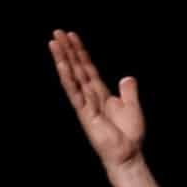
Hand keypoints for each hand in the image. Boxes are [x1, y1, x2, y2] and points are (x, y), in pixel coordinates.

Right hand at [48, 30, 145, 168]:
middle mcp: (89, 96)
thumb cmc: (129, 135)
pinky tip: (62, 63)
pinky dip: (68, 77)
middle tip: (57, 32)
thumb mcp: (132, 107)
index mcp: (100, 93)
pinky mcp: (84, 112)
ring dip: (63, 58)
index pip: (87, 68)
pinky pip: (74, 91)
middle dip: (67, 50)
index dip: (80, 52)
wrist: (128, 154)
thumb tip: (127, 78)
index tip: (72, 36)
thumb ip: (128, 92)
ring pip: (72, 76)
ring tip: (54, 42)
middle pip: (76, 68)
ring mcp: (85, 103)